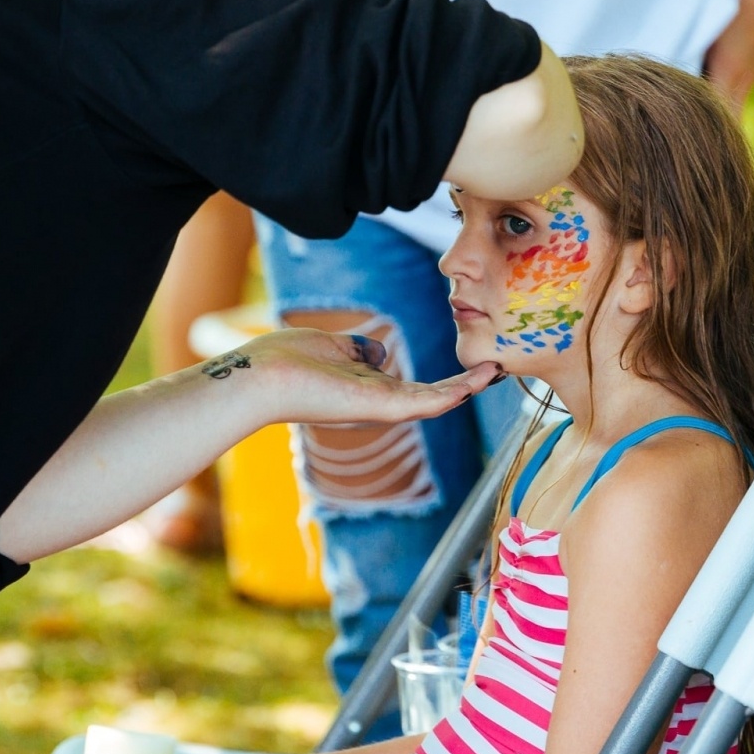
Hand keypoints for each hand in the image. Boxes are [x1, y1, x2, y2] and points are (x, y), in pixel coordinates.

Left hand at [238, 328, 503, 425]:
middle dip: (461, 385)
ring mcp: (378, 407)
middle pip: (428, 397)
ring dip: (464, 387)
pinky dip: (452, 391)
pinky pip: (424, 401)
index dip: (437, 378)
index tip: (462, 366)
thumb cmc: (286, 361)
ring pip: (431, 400)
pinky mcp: (379, 407)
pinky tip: (475, 381)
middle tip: (492, 370)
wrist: (261, 379)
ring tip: (493, 372)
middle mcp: (375, 402)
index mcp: (364, 389)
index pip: (409, 387)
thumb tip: (378, 351)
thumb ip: (357, 351)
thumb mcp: (330, 346)